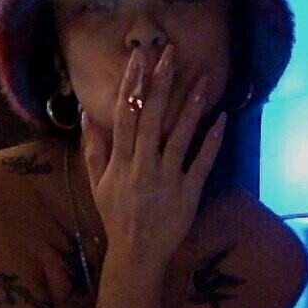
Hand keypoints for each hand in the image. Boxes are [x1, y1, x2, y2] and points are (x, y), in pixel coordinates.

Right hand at [81, 45, 226, 268]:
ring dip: (191, 105)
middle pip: (152, 118)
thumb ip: (93, 149)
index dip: (132, 85)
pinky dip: (212, 140)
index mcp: (120, 162)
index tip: (138, 58)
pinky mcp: (188, 192)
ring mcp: (167, 178)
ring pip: (179, 135)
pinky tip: (222, 118)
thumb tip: (86, 114)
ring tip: (202, 78)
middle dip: (160, 84)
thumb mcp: (97, 184)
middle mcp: (142, 166)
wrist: (136, 253)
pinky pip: (202, 162)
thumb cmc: (116, 216)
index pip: (125, 115)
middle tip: (169, 53)